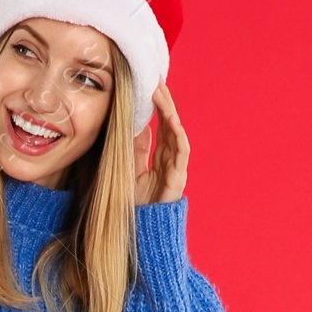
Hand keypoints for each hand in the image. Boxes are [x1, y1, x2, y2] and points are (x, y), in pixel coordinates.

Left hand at [133, 80, 188, 204]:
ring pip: (175, 132)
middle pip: (169, 124)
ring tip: (160, 92)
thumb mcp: (130, 171)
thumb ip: (137, 149)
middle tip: (156, 79)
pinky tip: (171, 119)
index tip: (149, 86)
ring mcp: (176, 168)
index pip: (161, 125)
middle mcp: (170, 160)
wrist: (141, 232)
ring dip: (169, 110)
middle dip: (164, 101)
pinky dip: (177, 133)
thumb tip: (139, 125)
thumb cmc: (135, 206)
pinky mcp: (178, 178)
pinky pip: (181, 151)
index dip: (157, 106)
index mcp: (159, 158)